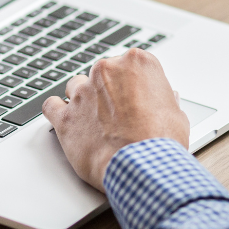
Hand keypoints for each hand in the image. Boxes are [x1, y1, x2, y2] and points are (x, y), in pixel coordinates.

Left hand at [41, 48, 189, 190]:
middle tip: (119, 115)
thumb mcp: (176, 115)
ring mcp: (83, 92)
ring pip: (76, 86)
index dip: (133, 84)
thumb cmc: (161, 142)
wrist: (142, 166)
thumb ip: (164, 100)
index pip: (131, 64)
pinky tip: (67, 121)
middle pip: (102, 73)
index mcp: (137, 62)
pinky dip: (57, 112)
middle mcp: (107, 70)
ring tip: (95, 121)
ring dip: (83, 100)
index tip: (136, 98)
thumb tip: (165, 99)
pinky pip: (51, 106)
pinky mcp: (66, 116)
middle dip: (108, 91)